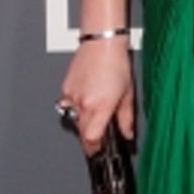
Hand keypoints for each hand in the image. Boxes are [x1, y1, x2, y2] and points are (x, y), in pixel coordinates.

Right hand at [58, 38, 134, 155]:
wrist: (101, 43)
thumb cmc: (116, 63)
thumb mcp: (128, 94)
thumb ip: (126, 118)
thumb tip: (127, 134)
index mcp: (100, 105)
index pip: (91, 138)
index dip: (94, 148)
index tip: (98, 150)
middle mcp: (84, 102)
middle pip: (81, 132)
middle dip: (89, 136)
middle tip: (99, 134)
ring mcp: (72, 95)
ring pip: (73, 119)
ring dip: (82, 121)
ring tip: (94, 110)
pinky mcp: (65, 88)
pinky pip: (68, 106)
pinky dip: (76, 107)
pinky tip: (87, 98)